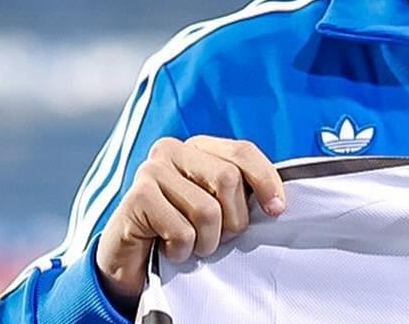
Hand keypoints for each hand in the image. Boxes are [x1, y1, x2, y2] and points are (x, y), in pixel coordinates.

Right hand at [96, 136, 285, 308]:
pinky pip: (182, 231)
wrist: (130, 262)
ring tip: (191, 244)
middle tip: (217, 237)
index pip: (243, 151)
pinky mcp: (136, 197)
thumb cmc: (180, 231)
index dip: (266, 180)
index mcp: (198, 147)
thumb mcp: (216, 206)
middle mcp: (172, 150)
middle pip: (228, 179)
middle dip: (233, 220)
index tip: (276, 210)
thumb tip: (278, 202)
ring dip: (206, 241)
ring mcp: (151, 170)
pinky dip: (182, 250)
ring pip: (207, 210)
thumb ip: (240, 193)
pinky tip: (168, 248)